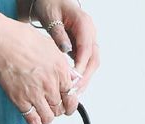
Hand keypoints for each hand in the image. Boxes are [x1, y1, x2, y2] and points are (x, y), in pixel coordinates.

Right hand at [0, 15, 80, 123]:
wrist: (2, 43)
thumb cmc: (23, 40)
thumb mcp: (50, 47)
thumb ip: (62, 65)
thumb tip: (71, 77)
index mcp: (60, 70)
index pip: (72, 95)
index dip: (71, 102)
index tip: (69, 105)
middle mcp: (50, 85)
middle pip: (61, 108)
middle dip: (59, 110)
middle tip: (55, 109)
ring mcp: (36, 95)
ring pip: (49, 117)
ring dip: (49, 118)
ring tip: (46, 114)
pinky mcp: (22, 102)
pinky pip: (34, 121)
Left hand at [30, 0, 98, 114]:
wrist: (51, 1)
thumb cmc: (50, 5)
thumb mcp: (51, 17)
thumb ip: (59, 34)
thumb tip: (66, 49)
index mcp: (84, 24)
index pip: (87, 49)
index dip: (81, 66)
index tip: (73, 81)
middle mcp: (90, 33)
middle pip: (94, 59)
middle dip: (85, 77)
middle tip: (74, 92)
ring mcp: (88, 40)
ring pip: (91, 64)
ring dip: (84, 80)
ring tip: (74, 94)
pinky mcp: (83, 47)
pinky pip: (85, 64)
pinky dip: (80, 76)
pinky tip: (73, 87)